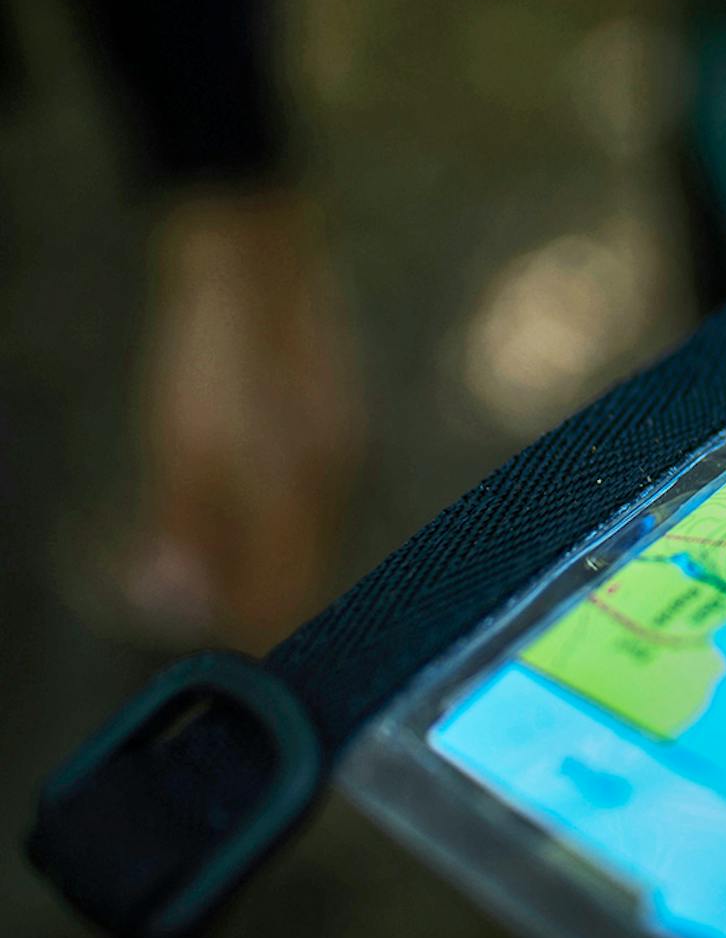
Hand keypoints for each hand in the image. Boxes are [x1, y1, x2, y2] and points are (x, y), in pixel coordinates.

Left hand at [124, 190, 362, 650]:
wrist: (251, 243)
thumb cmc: (212, 338)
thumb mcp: (182, 433)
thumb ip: (185, 522)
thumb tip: (175, 609)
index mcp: (302, 481)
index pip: (287, 594)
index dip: (262, 646)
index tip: (244, 695)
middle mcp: (333, 471)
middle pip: (304, 572)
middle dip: (266, 617)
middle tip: (234, 665)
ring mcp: (338, 445)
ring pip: (307, 538)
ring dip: (270, 575)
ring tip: (233, 613)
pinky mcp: (330, 424)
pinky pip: (310, 503)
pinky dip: (281, 533)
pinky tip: (254, 536)